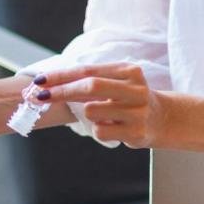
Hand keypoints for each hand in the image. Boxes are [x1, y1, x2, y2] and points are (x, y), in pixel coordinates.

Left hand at [33, 63, 166, 148]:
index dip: (60, 76)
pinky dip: (98, 130)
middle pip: (89, 86)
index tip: (39, 81)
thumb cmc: (128, 99)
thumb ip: (89, 81)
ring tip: (103, 115)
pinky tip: (112, 127)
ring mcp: (137, 111)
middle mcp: (135, 89)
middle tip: (39, 97)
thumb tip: (49, 85)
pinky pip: (100, 131)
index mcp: (128, 71)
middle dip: (61, 91)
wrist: (164, 119)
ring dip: (86, 115)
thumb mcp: (115, 83)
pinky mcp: (136, 132)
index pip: (87, 71)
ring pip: (91, 111)